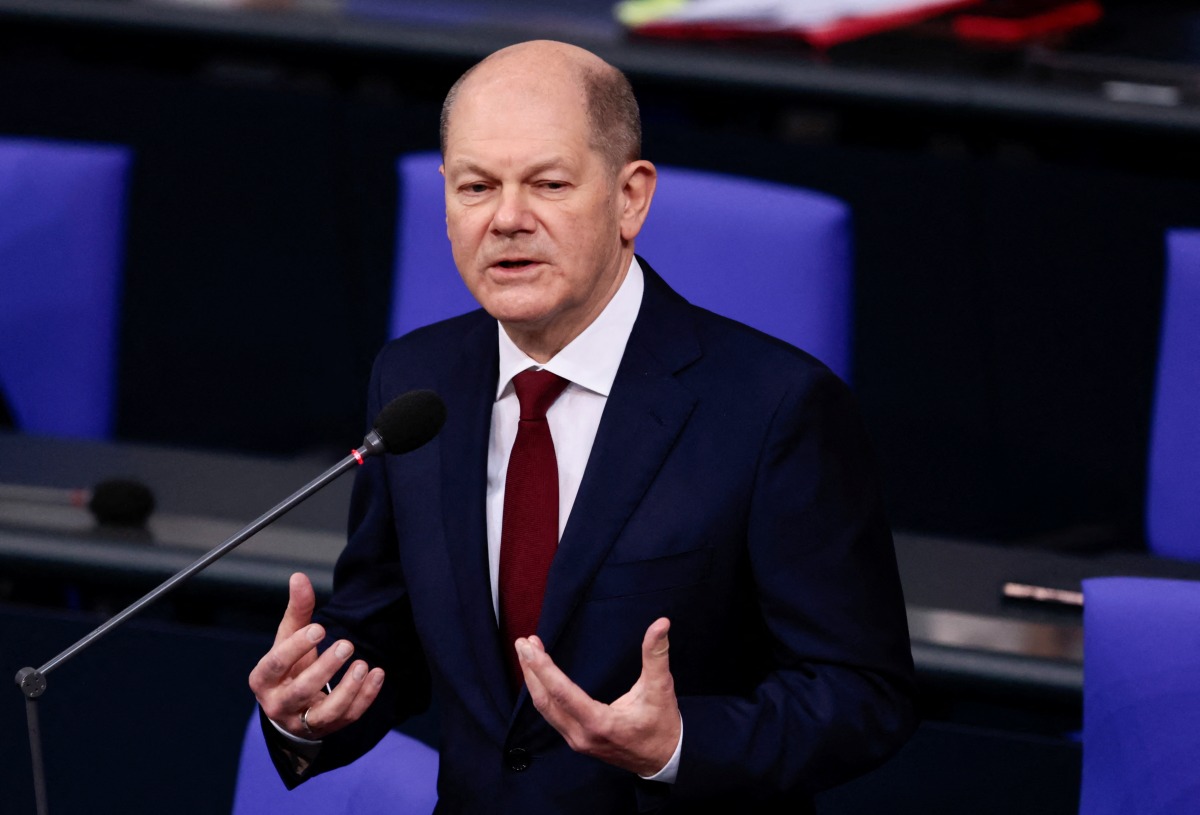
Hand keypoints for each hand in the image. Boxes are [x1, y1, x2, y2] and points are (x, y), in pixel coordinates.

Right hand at [248, 572, 384, 739]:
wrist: (290, 707)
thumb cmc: (289, 665)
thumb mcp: (287, 639)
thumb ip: (297, 610)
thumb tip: (299, 576)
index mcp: (263, 680)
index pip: (275, 664)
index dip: (296, 647)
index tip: (319, 629)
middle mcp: (279, 704)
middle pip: (301, 690)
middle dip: (324, 669)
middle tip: (346, 645)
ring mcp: (303, 721)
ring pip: (326, 712)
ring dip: (347, 690)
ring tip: (363, 664)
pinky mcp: (328, 728)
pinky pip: (348, 717)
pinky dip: (365, 698)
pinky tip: (377, 674)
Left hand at [516, 617, 680, 775]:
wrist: (663, 760)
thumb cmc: (661, 724)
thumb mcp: (661, 688)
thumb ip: (657, 654)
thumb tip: (661, 624)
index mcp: (600, 723)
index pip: (562, 693)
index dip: (543, 669)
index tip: (530, 647)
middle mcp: (582, 735)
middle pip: (545, 701)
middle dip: (531, 670)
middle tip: (522, 643)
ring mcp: (576, 740)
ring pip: (545, 710)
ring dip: (534, 680)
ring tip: (528, 654)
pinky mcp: (576, 740)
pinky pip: (551, 715)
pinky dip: (542, 693)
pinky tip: (539, 677)